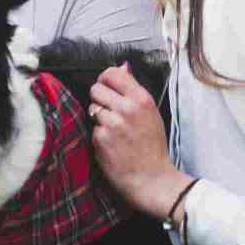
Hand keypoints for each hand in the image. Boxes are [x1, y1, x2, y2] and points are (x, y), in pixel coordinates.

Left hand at [89, 64, 192, 218]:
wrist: (152, 178)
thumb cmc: (152, 146)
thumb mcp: (151, 113)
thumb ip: (133, 90)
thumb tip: (123, 66)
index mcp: (141, 99)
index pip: (112, 73)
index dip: (105, 80)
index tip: (107, 88)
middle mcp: (127, 108)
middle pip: (96, 88)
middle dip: (99, 99)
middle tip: (110, 113)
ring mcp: (113, 123)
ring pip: (92, 108)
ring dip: (98, 117)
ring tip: (113, 130)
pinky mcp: (101, 138)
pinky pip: (92, 128)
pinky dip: (98, 135)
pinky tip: (111, 144)